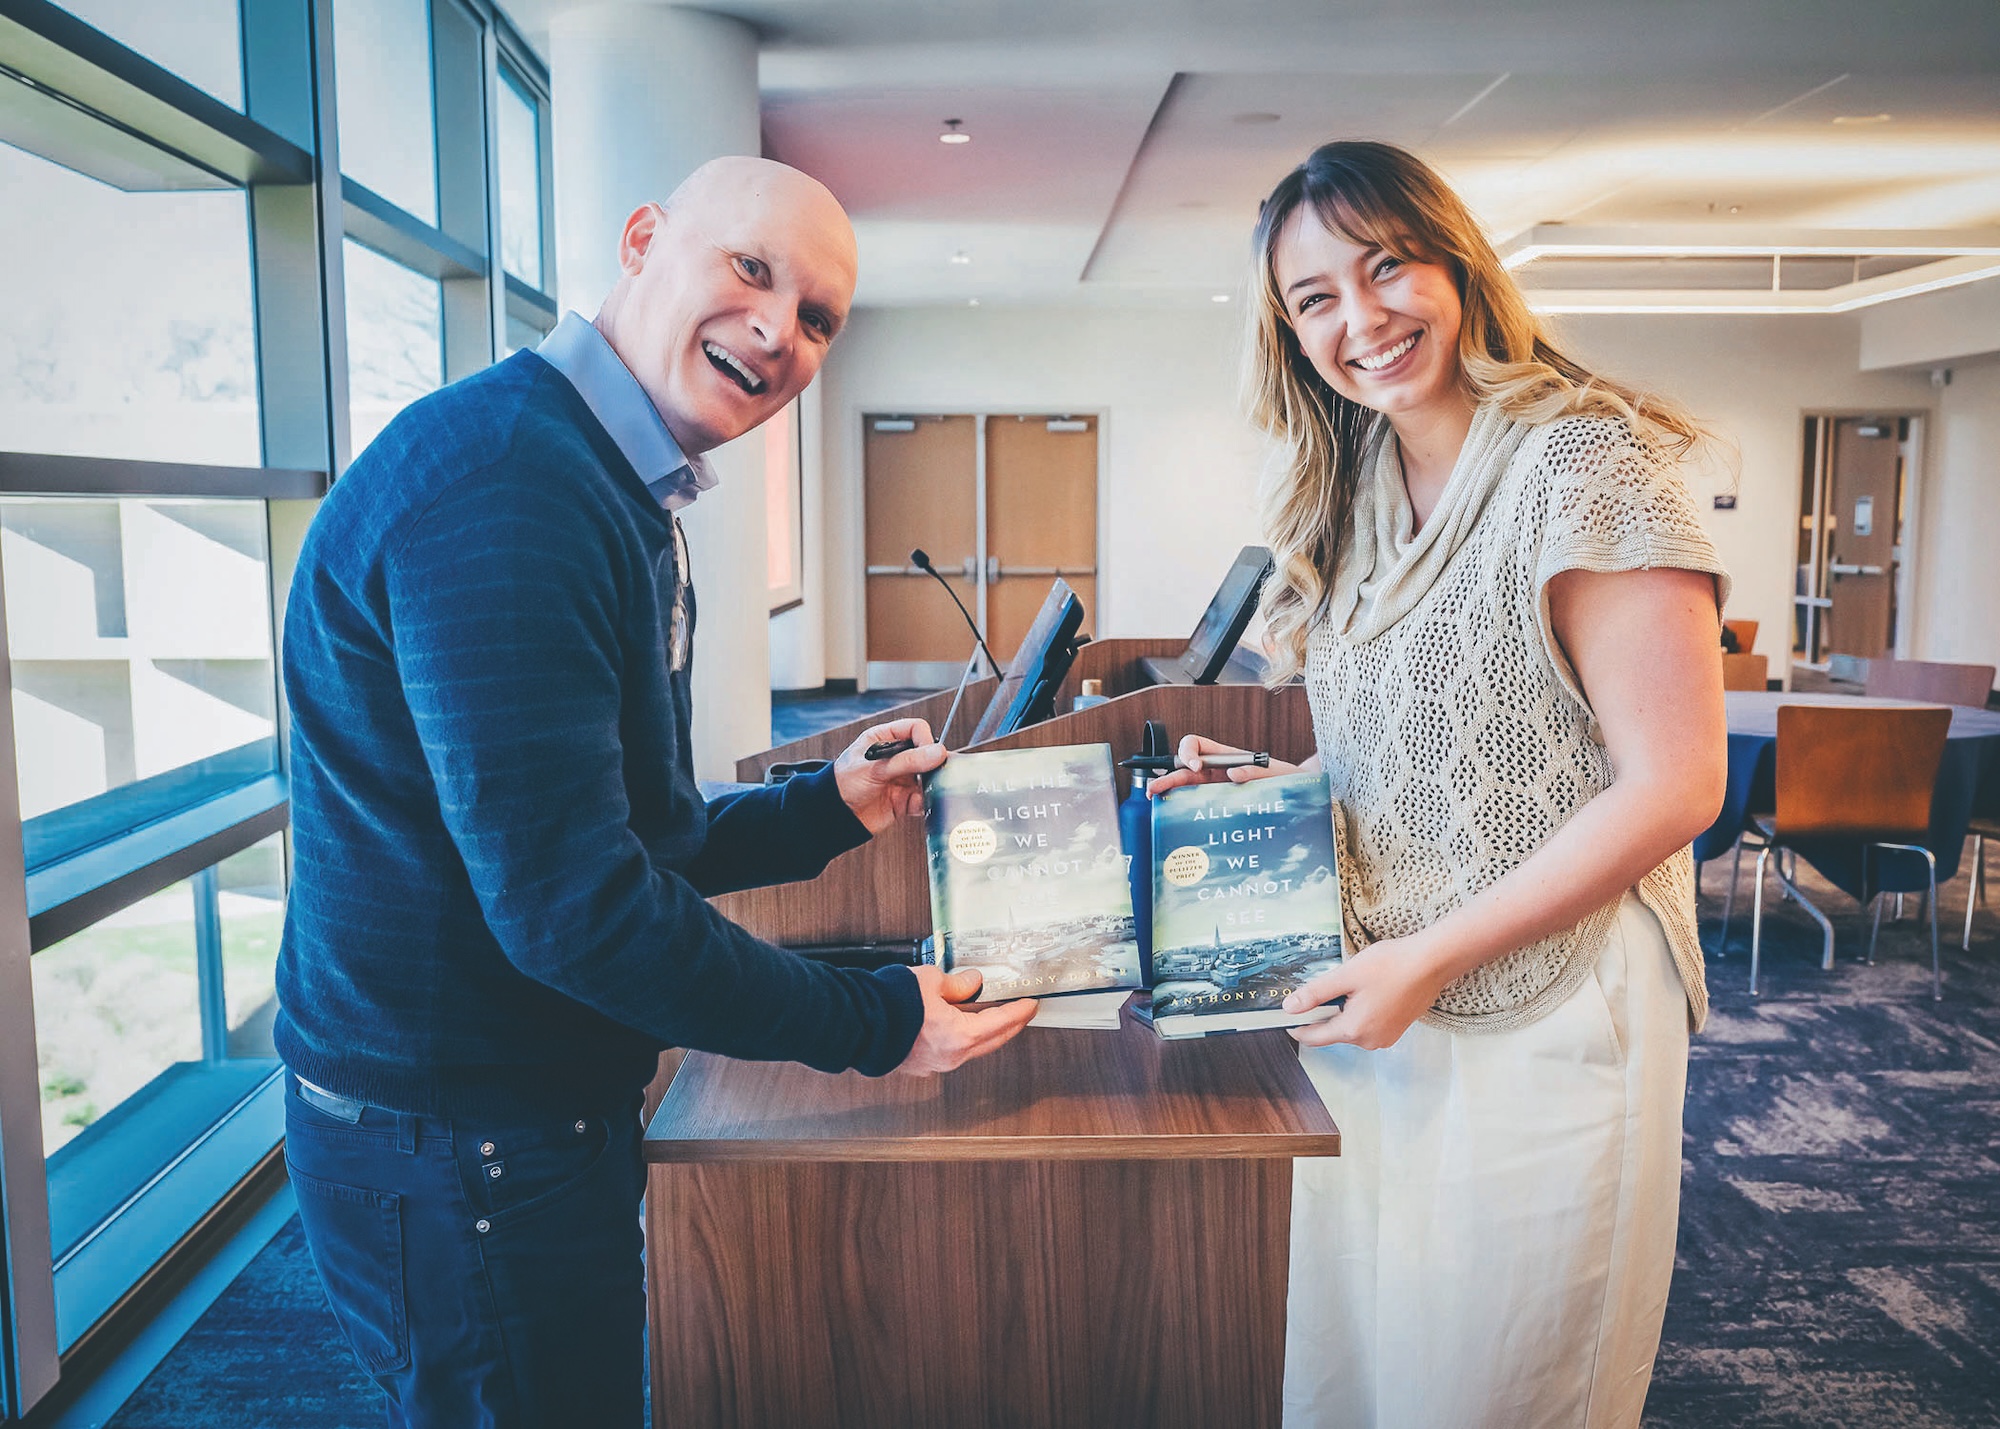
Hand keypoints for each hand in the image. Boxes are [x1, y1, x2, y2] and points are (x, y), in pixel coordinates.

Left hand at [834, 719, 947, 834]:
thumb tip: (937, 753)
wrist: (835, 816)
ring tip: (926, 790)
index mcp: (885, 739)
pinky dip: (925, 802)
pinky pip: (924, 798)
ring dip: (931, 784)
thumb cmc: (843, 784)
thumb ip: (906, 761)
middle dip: (932, 764)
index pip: (915, 729)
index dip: (925, 740)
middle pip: (927, 753)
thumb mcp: (874, 768)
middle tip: (931, 773)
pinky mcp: (905, 799)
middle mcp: (897, 756)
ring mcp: (902, 778)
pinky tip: (917, 804)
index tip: (929, 754)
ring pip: (929, 776)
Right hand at [895, 966, 1038, 1074]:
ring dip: (983, 1033)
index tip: (1030, 1005)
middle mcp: (951, 1056)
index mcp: (960, 1037)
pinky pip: (949, 1052)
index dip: (1019, 1012)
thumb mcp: (931, 981)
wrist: (857, 1023)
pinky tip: (957, 1026)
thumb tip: (972, 983)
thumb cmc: (889, 1004)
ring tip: (989, 1017)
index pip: (1001, 1023)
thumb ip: (958, 984)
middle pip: (991, 1041)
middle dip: (1009, 1026)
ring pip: (970, 1049)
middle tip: (1020, 1014)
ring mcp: (934, 1064)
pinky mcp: (919, 1064)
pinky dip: (960, 1038)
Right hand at [1145, 734, 1299, 797]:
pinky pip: (1196, 801)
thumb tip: (1234, 772)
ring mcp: (1216, 786)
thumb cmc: (1286, 778)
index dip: (1189, 751)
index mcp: (1226, 756)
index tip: (1195, 765)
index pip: (1197, 744)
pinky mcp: (1219, 802)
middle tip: (1154, 789)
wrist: (1298, 794)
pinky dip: (1182, 805)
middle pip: (1184, 767)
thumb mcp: (1275, 772)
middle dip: (1167, 775)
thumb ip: (1256, 770)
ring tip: (1155, 799)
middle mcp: (1216, 770)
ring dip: (1169, 789)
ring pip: (1186, 784)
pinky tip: (1173, 812)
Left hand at [1282, 935, 1448, 1050]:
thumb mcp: (1346, 976)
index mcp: (1354, 1030)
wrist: (1432, 963)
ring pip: (1351, 1028)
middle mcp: (1369, 1041)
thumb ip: (1315, 994)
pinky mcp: (1395, 1030)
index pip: (1314, 1037)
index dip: (1297, 1026)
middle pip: (1333, 1032)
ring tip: (1355, 985)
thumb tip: (1289, 1008)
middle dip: (1325, 1012)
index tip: (1285, 1015)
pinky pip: (1367, 1025)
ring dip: (1344, 1011)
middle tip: (1330, 985)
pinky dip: (1361, 1011)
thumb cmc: (1392, 965)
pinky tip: (1370, 990)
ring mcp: (1385, 1038)